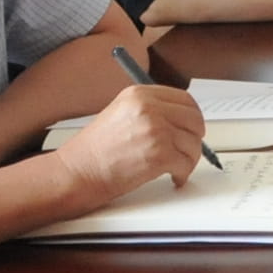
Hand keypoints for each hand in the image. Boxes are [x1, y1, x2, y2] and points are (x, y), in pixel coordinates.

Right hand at [53, 83, 203, 198]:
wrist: (76, 172)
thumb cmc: (94, 151)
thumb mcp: (121, 114)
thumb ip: (150, 111)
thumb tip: (180, 121)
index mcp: (139, 94)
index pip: (184, 99)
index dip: (192, 116)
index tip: (192, 128)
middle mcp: (149, 108)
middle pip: (194, 120)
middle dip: (195, 138)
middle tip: (188, 151)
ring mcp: (156, 130)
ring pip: (193, 143)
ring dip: (189, 159)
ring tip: (176, 168)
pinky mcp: (159, 154)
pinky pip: (186, 164)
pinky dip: (183, 174)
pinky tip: (174, 178)